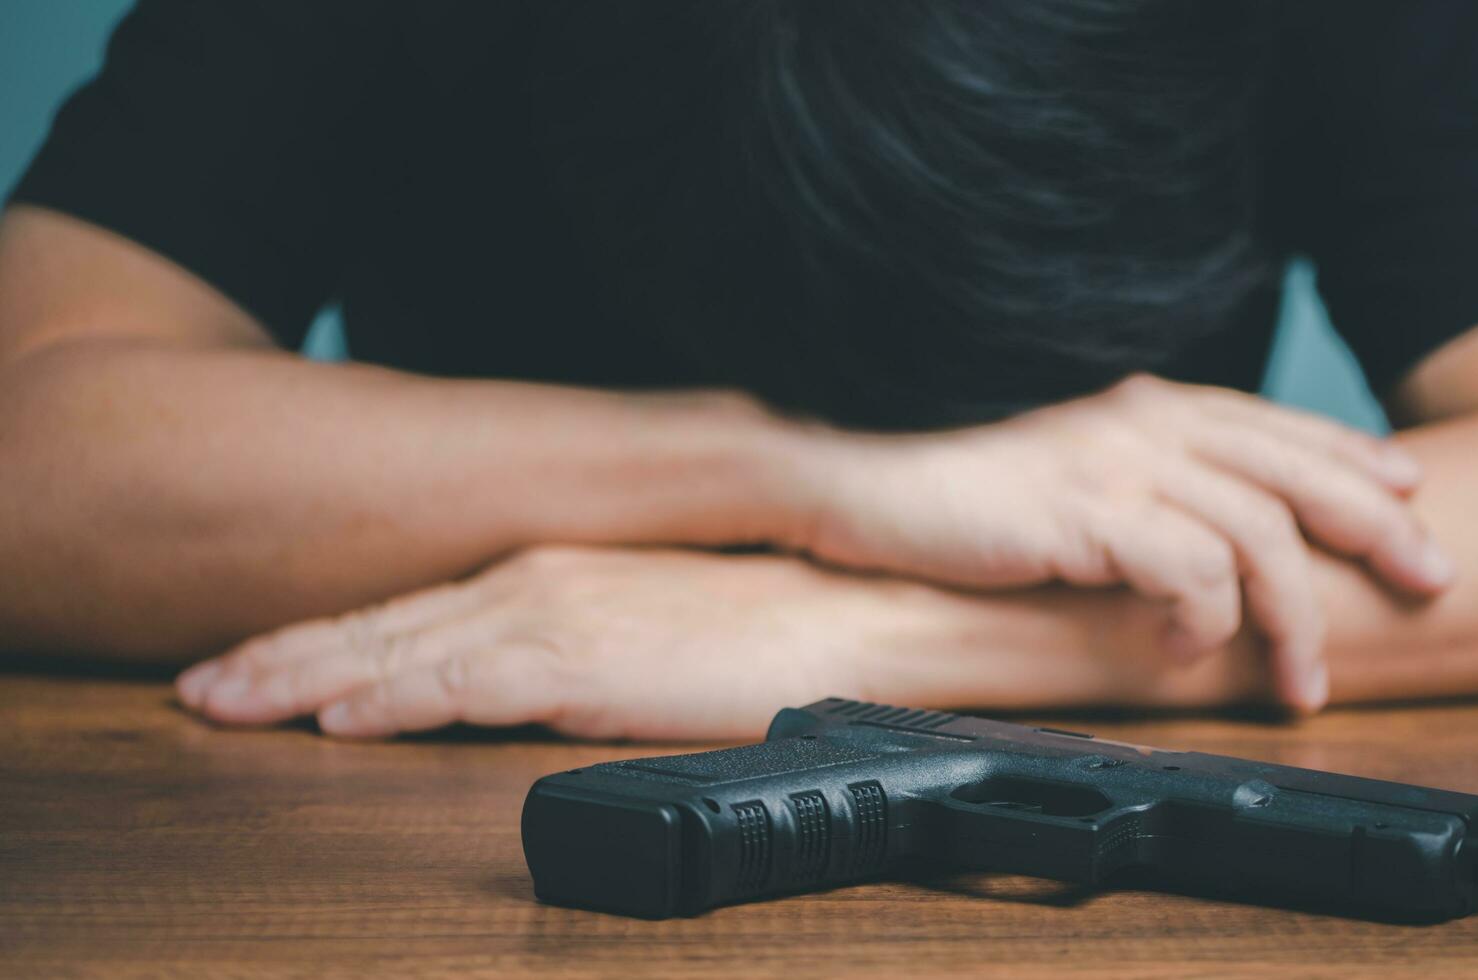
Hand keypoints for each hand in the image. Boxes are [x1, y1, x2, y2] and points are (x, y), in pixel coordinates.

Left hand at [174, 547, 900, 739]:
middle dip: (284, 654)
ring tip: (227, 703)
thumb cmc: (780, 625)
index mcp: (556, 567)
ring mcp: (556, 611)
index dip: (331, 635)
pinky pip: (462, 684)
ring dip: (304, 677)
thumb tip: (533, 687)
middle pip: (385, 621)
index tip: (261, 661)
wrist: (865, 615)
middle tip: (203, 684)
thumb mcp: (659, 625)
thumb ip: (583, 648)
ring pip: (399, 648)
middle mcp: (539, 576)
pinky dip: (390, 699)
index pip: (419, 606)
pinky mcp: (583, 657)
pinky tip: (337, 720)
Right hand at [789, 374, 1454, 711]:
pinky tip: (1188, 654)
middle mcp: (1143, 422)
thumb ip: (1136, 478)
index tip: (1410, 491)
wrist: (854, 474)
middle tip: (1432, 579)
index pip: (1275, 426)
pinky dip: (1203, 622)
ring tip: (1303, 682)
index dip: (1351, 457)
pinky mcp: (1079, 515)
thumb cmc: (955, 483)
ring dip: (1293, 617)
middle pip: (1295, 470)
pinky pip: (1183, 571)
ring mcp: (1113, 465)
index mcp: (1144, 404)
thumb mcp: (1064, 465)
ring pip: (1255, 533)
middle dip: (1376, 528)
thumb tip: (1195, 530)